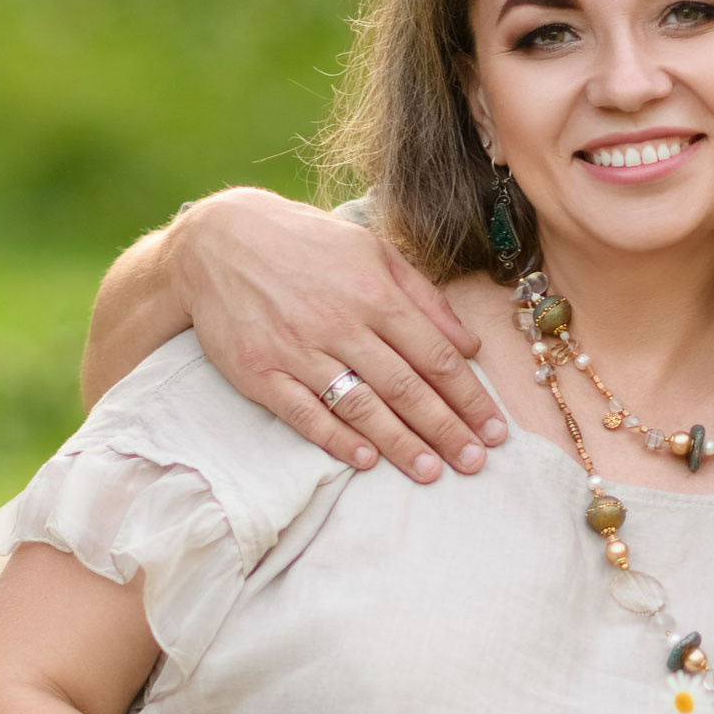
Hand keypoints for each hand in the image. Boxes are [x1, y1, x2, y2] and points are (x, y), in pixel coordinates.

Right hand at [173, 188, 507, 482]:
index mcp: (376, 294)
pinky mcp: (259, 372)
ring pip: (361, 406)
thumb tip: (469, 344)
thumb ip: (424, 298)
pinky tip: (366, 460)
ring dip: (400, 444)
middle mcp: (341, 325)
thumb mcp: (373, 252)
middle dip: (447, 430)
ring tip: (432, 472)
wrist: (219, 241)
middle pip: (406, 388)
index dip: (470, 398)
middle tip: (475, 463)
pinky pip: (305, 414)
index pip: (437, 357)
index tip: (495, 429)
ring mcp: (298, 351)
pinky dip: (336, 439)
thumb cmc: (306, 245)